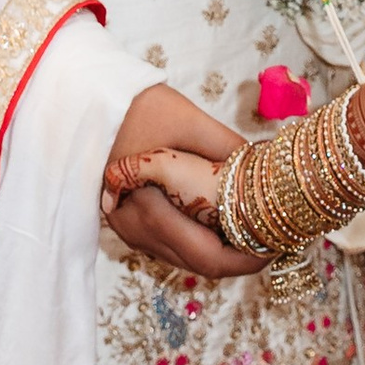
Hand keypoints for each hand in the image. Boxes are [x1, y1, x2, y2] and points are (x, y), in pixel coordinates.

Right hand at [100, 81, 267, 279]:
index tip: (278, 246)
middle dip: (241, 256)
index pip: (207, 257)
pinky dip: (202, 238)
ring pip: (186, 257)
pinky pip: (172, 243)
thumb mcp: (188, 121)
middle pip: (198, 263)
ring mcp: (129, 230)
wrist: (85, 102)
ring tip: (258, 228)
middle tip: (277, 236)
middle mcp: (135, 231)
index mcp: (148, 211)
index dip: (247, 260)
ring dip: (222, 249)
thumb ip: (227, 149)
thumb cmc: (134, 106)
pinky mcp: (130, 222)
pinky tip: (225, 218)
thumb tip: (264, 169)